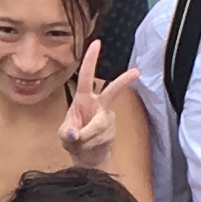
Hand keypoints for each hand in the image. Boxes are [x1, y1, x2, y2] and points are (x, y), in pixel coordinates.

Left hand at [59, 42, 144, 166]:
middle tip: (137, 72)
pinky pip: (102, 137)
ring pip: (100, 124)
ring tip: (82, 144)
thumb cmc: (73, 140)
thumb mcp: (64, 136)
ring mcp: (107, 116)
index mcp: (82, 99)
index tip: (97, 43)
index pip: (86, 76)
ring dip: (88, 137)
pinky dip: (92, 144)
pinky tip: (91, 146)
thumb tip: (75, 133)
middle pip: (112, 91)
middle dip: (124, 81)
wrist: (87, 158)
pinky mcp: (113, 129)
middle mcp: (97, 104)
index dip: (91, 60)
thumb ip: (68, 134)